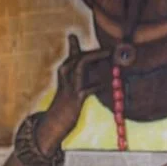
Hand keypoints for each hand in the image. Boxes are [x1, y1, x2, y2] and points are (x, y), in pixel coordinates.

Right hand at [35, 35, 109, 153]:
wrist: (54, 123)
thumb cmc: (65, 104)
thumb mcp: (71, 88)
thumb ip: (80, 76)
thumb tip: (96, 70)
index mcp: (64, 71)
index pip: (75, 53)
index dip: (85, 46)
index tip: (99, 42)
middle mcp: (65, 75)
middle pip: (81, 56)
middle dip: (97, 52)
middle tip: (113, 50)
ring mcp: (69, 86)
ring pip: (81, 64)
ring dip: (96, 58)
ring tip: (110, 56)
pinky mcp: (75, 99)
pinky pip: (87, 88)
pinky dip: (97, 85)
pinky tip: (104, 85)